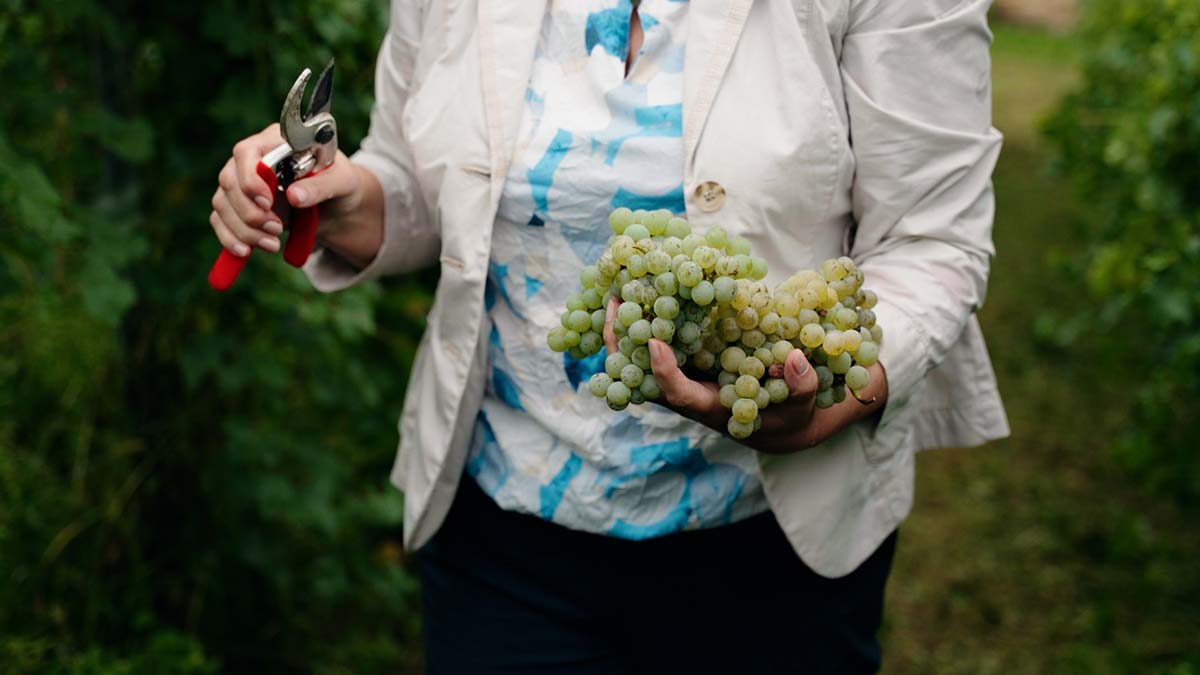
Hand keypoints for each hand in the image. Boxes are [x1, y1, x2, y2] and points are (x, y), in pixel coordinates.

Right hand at [208, 123, 364, 258]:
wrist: (337, 204)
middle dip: (250, 212)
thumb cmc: (340, 183)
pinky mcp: (238, 206)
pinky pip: (220, 221)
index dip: (250, 178)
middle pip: (230, 181)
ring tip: (272, 244)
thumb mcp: (343, 181)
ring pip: (223, 204)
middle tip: (277, 230)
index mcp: (276, 143)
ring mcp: (241, 183)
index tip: (267, 202)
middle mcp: (252, 160)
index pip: (247, 152)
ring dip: (244, 229)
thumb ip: (322, 185)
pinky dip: (230, 238)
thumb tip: (294, 196)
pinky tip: (245, 251)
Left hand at [603, 296, 887, 453]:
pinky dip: (644, 316)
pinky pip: (654, 339)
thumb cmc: (788, 413)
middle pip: (641, 375)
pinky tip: (638, 285)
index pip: (679, 394)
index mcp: (708, 407)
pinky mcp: (684, 358)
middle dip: (622, 342)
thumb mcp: (803, 403)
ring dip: (625, 325)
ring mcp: (680, 375)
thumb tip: (792, 358)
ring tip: (615, 285)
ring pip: (639, 356)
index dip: (664, 372)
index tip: (655, 343)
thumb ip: (801, 384)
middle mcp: (685, 392)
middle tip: (614, 300)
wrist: (777, 418)